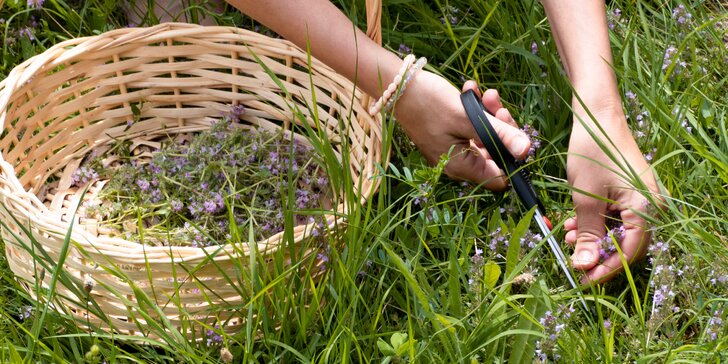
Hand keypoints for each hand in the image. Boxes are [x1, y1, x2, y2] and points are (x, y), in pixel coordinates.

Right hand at [393, 72, 530, 189]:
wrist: (398, 85)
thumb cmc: (429, 103)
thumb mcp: (469, 117)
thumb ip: (500, 133)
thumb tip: (527, 150)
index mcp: (461, 167)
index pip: (500, 177)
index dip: (512, 157)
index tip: (514, 132)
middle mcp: (457, 164)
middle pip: (494, 153)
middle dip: (500, 127)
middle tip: (496, 104)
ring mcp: (452, 150)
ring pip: (484, 137)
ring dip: (488, 114)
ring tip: (484, 93)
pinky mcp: (448, 136)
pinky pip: (471, 128)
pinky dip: (475, 111)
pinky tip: (470, 91)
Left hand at [563, 105, 659, 282]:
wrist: (597, 116)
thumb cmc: (593, 152)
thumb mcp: (585, 198)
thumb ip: (587, 234)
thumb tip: (583, 266)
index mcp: (646, 208)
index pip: (630, 252)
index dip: (606, 269)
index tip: (583, 279)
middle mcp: (651, 206)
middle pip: (626, 245)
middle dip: (596, 253)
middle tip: (571, 259)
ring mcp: (641, 199)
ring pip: (617, 232)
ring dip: (591, 237)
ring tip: (565, 235)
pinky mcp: (629, 193)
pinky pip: (615, 217)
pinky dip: (594, 223)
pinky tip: (571, 222)